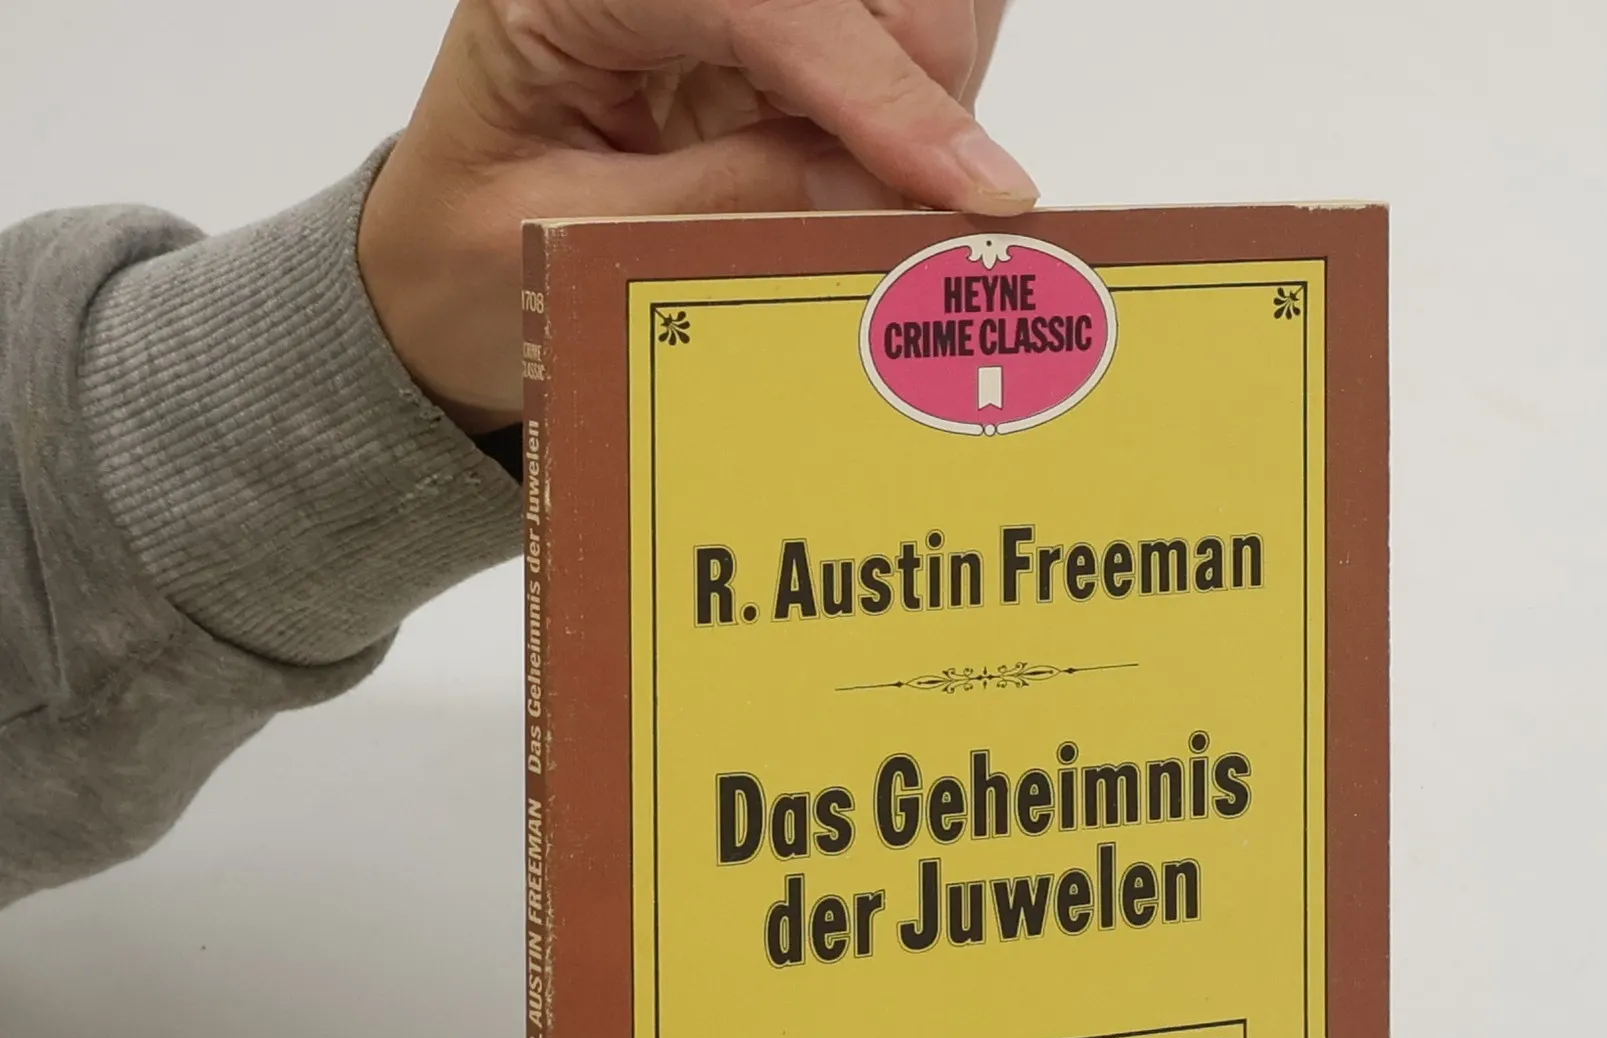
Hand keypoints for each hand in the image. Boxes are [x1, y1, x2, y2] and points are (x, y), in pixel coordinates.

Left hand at [359, 0, 1031, 431]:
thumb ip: (726, 205)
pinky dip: (926, 102)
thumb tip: (879, 199)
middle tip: (944, 218)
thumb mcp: (579, 240)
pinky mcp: (779, 23)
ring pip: (910, 2)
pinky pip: (901, 30)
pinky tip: (898, 166)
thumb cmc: (477, 249)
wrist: (448, 259)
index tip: (975, 189)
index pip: (764, 0)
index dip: (883, 93)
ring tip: (902, 196)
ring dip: (936, 92)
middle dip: (927, 91)